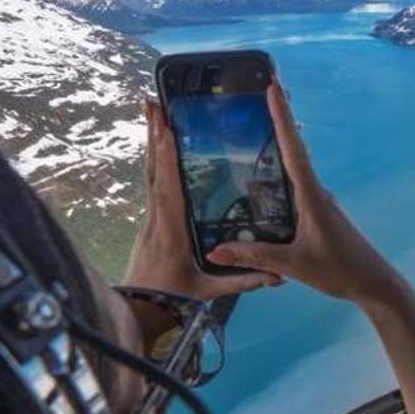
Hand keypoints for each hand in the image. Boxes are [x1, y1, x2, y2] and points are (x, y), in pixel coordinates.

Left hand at [125, 98, 280, 307]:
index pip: (168, 189)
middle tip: (152, 101)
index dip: (167, 158)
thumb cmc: (172, 300)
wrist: (138, 311)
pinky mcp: (151, 220)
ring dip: (152, 141)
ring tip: (153, 111)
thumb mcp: (209, 292)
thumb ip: (243, 280)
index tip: (167, 129)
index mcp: (171, 230)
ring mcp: (151, 217)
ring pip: (150, 172)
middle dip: (154, 135)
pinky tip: (160, 146)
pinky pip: (152, 182)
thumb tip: (277, 275)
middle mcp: (157, 217)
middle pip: (154, 169)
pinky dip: (156, 160)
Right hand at [205, 83, 405, 307]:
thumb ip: (255, 257)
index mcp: (312, 196)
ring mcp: (318, 201)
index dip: (282, 116)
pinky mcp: (318, 212)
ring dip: (278, 143)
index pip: (293, 148)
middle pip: (293, 147)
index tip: (273, 86)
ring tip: (253, 122)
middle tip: (261, 89)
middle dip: (278, 118)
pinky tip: (260, 177)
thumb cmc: (341, 271)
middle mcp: (316, 191)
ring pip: (293, 166)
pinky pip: (293, 185)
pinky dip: (279, 172)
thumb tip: (215, 250)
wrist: (375, 284)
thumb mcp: (294, 266)